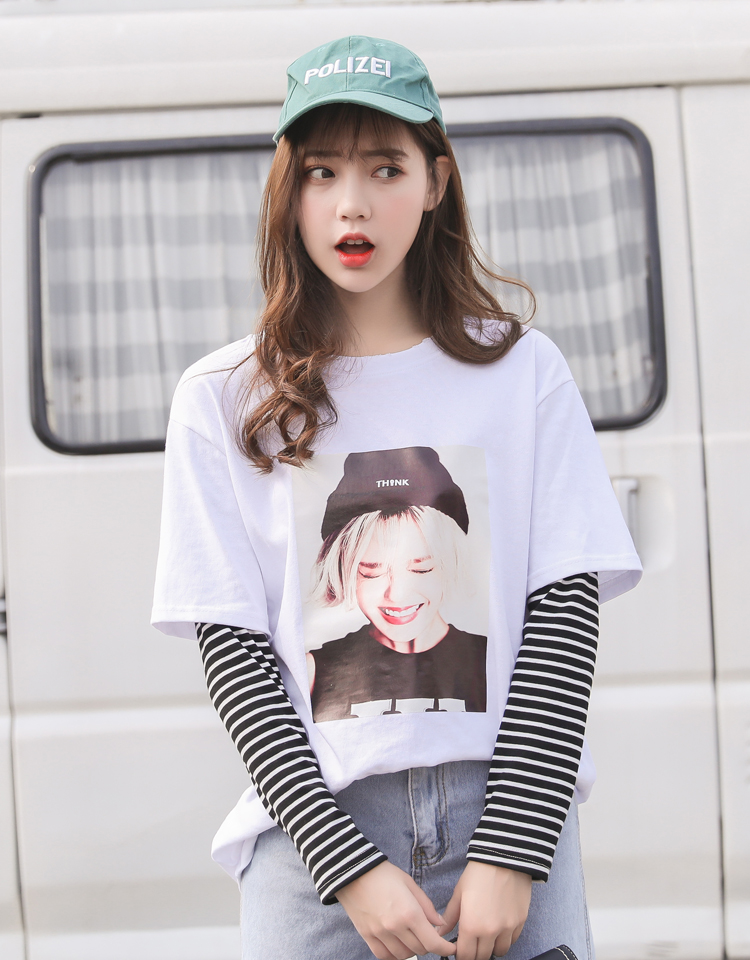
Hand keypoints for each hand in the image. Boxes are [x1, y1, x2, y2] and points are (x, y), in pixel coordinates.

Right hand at [336, 860, 456, 959]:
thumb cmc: (384, 874)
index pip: (433, 942)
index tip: (450, 948)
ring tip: (412, 937)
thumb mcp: (410, 883)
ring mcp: (380, 933)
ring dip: (412, 949)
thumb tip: (440, 923)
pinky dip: (394, 954)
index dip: (445, 949)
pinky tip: (398, 945)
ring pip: (404, 955)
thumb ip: (427, 906)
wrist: (353, 872)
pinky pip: (384, 956)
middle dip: (429, 944)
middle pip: (420, 949)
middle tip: (428, 934)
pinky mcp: (367, 936)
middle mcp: (395, 927)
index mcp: (409, 912)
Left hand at [438, 861, 531, 959]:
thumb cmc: (479, 873)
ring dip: (491, 948)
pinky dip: (505, 939)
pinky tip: (499, 928)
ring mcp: (507, 928)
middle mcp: (490, 931)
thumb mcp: (459, 893)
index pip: (465, 956)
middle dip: (475, 954)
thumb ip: (450, 916)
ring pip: (499, 952)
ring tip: (486, 936)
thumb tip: (440, 931)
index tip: (460, 951)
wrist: (503, 858)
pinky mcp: (520, 922)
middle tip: (471, 944)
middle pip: (482, 957)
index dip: (461, 956)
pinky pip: (513, 941)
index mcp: (471, 925)